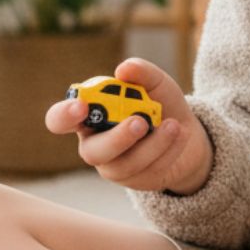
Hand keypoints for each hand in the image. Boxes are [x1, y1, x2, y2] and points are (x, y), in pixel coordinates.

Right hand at [45, 58, 213, 193]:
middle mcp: (95, 144)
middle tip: (139, 122)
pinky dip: (168, 150)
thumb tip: (124, 69)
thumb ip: (141, 72)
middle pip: (92, 151)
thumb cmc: (161, 105)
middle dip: (117, 138)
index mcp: (89, 117)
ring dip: (152, 144)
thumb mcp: (156, 83)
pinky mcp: (136, 180)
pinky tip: (180, 134)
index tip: (81, 106)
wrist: (190, 133)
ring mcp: (114, 166)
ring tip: (173, 125)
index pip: (60, 120)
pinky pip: (149, 170)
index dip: (64, 116)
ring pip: (125, 164)